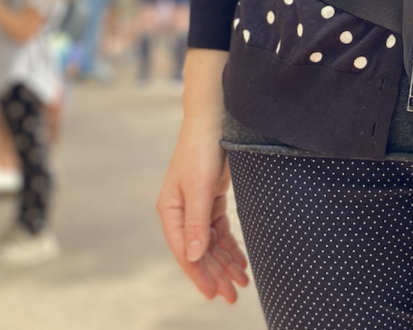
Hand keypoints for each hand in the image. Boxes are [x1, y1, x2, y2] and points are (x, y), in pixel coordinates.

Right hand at [157, 114, 248, 302]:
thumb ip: (197, 222)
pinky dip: (229, 245)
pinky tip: (241, 260)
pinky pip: (219, 230)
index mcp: (171, 209)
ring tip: (241, 282)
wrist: (215, 118)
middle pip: (199, 251)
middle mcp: (181, 210)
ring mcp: (196, 205)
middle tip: (233, 295)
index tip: (215, 293)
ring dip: (225, 262)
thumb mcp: (199, 186)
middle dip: (216, 273)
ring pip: (211, 243)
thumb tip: (195, 256)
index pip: (185, 250)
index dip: (200, 274)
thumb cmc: (202, 148)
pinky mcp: (211, 199)